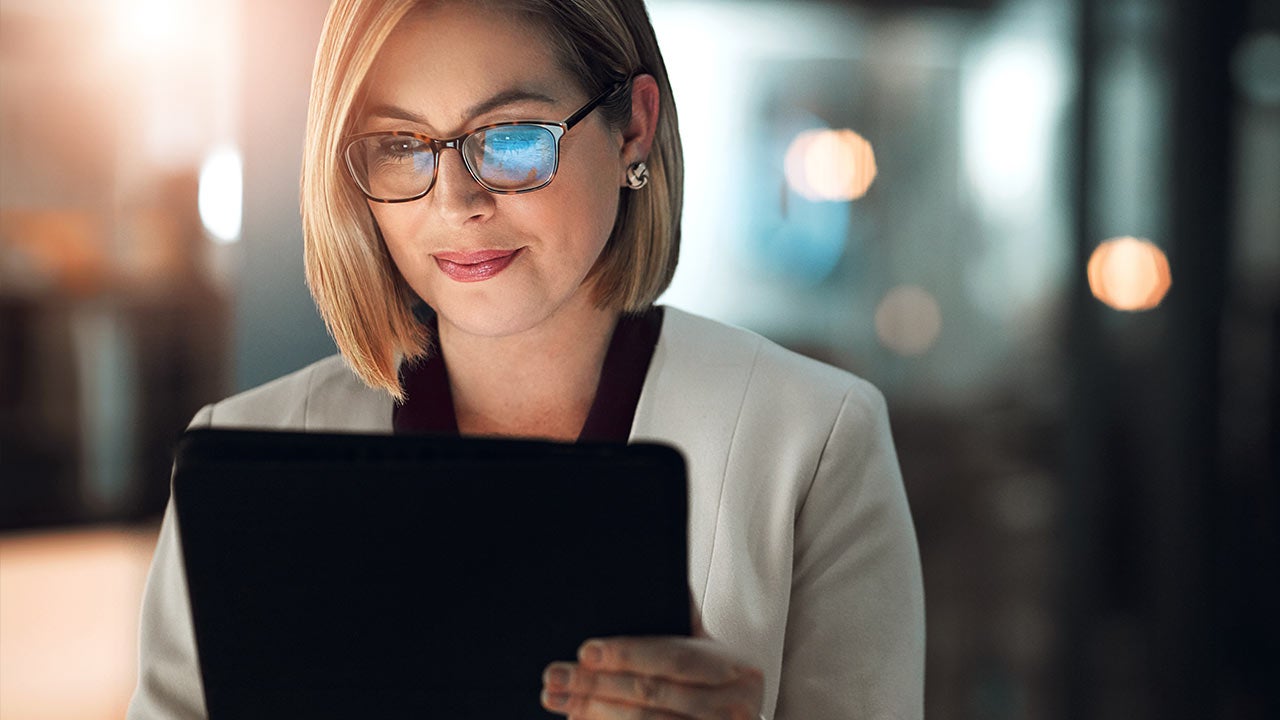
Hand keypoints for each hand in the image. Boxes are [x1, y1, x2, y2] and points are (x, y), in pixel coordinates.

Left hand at [540, 635, 762, 718]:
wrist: (740, 717)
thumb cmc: (714, 677)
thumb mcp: (709, 646)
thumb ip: (682, 615)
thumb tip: (646, 566)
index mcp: (737, 668)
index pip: (675, 658)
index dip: (629, 653)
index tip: (585, 650)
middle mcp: (734, 707)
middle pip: (653, 694)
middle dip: (597, 685)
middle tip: (556, 677)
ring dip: (594, 712)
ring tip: (560, 701)